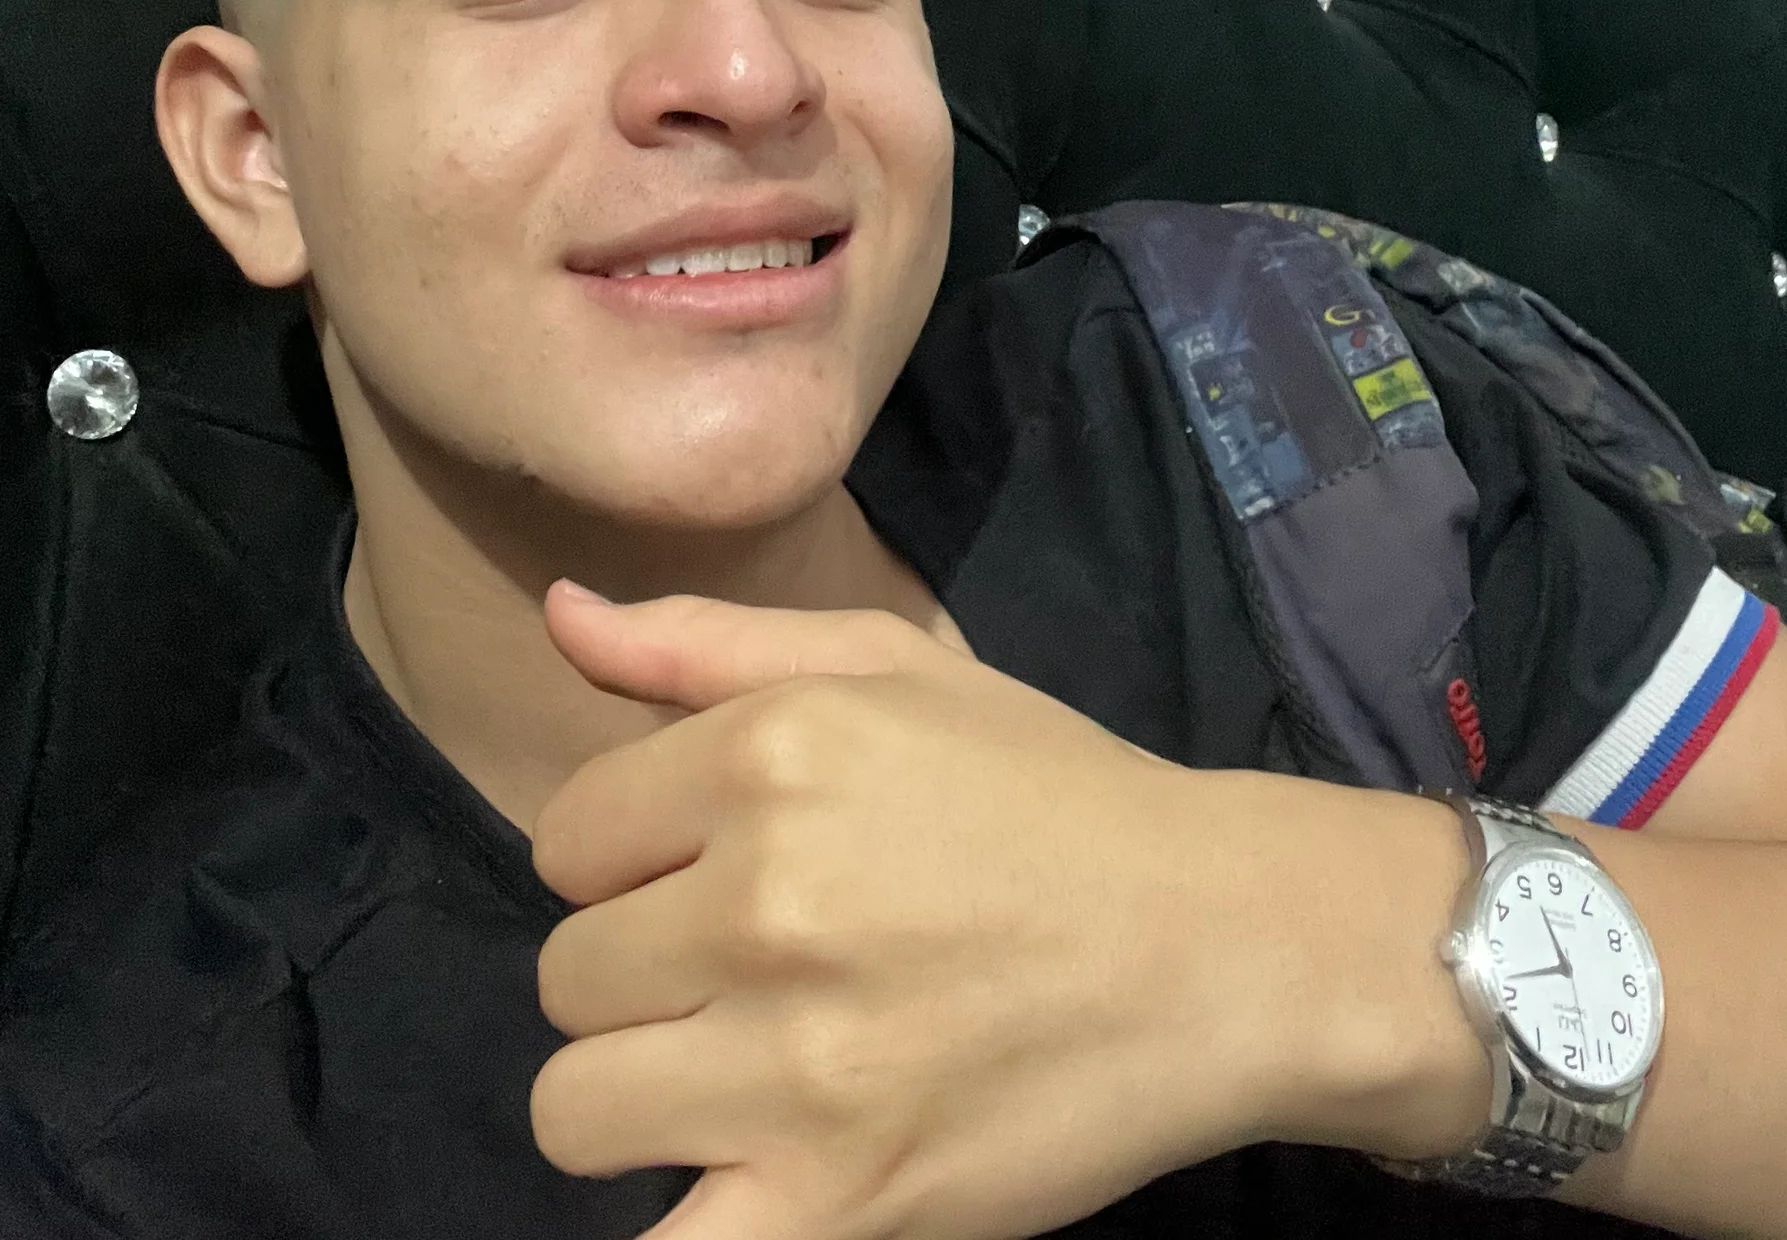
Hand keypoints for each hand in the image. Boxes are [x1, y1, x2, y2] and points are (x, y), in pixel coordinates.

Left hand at [527, 588, 1293, 1239]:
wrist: (1220, 946)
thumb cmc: (1047, 796)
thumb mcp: (892, 667)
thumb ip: (705, 643)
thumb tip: (557, 615)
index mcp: (771, 755)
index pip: (566, 838)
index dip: (633, 861)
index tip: (720, 877)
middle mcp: (766, 901)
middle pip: (566, 976)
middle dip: (643, 978)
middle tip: (758, 978)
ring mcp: (796, 1065)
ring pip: (575, 1111)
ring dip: (646, 1101)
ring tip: (748, 1075)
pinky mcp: (838, 1206)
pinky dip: (683, 1229)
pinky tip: (736, 1188)